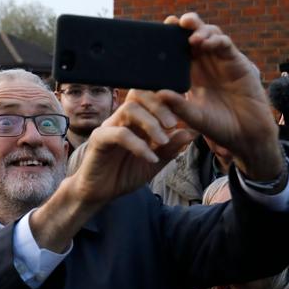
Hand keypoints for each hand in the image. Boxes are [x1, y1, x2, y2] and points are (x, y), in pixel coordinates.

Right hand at [68, 89, 194, 203]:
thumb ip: (170, 149)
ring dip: (150, 123)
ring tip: (163, 141)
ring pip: (129, 109)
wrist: (98, 193)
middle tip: (173, 123)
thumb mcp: (153, 163)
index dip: (166, 102)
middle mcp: (121, 120)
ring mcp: (109, 127)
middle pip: (138, 95)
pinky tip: (150, 158)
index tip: (183, 116)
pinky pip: (119, 134)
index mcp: (135, 121)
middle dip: (159, 105)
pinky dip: (139, 145)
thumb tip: (191, 133)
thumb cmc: (123, 175)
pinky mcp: (99, 140)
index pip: (149, 98)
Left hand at [157, 13, 282, 179]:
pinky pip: (225, 45)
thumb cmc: (218, 126)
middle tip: (172, 23)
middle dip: (183, 26)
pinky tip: (206, 43)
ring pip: (209, 35)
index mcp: (190, 75)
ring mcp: (221, 61)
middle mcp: (204, 65)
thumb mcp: (194, 117)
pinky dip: (216, 40)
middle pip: (192, 36)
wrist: (246, 135)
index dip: (168, 40)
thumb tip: (159, 92)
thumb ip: (178, 105)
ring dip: (199, 31)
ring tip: (191, 38)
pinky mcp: (237, 62)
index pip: (177, 51)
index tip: (156, 33)